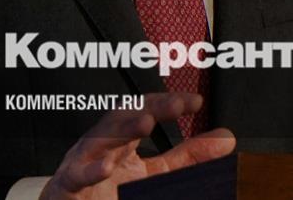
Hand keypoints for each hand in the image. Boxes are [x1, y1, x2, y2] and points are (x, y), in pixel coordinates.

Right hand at [40, 92, 234, 199]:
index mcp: (122, 139)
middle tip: (175, 105)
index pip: (145, 109)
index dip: (168, 102)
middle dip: (148, 107)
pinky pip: (76, 176)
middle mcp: (101, 145)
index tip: (195, 102)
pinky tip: (107, 167)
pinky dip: (90, 170)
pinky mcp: (67, 187)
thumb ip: (188, 157)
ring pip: (98, 139)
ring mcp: (81, 163)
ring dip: (122, 130)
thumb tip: (226, 140)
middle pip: (122, 116)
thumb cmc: (110, 192)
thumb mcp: (156, 174)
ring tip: (146, 123)